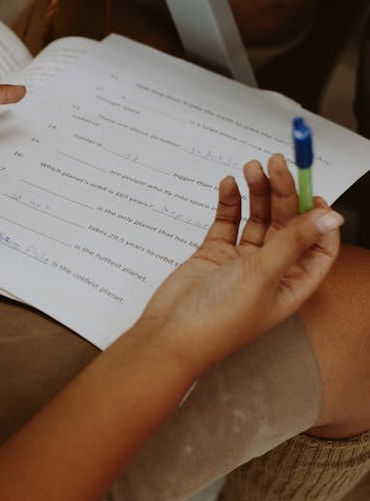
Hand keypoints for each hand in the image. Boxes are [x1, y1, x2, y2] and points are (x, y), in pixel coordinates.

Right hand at [134, 154, 342, 375]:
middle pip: (286, 224)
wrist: (169, 335)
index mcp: (292, 285)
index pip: (319, 247)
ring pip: (256, 218)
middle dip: (282, 193)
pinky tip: (229, 185)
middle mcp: (270, 272)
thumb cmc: (219, 322)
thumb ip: (294, 241)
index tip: (312, 191)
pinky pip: (227, 221)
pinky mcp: (214, 254)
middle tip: (274, 164)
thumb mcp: (263, 276)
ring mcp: (241, 262)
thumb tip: (330, 217)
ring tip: (251, 168)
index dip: (319, 219)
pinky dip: (229, 202)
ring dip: (256, 192)